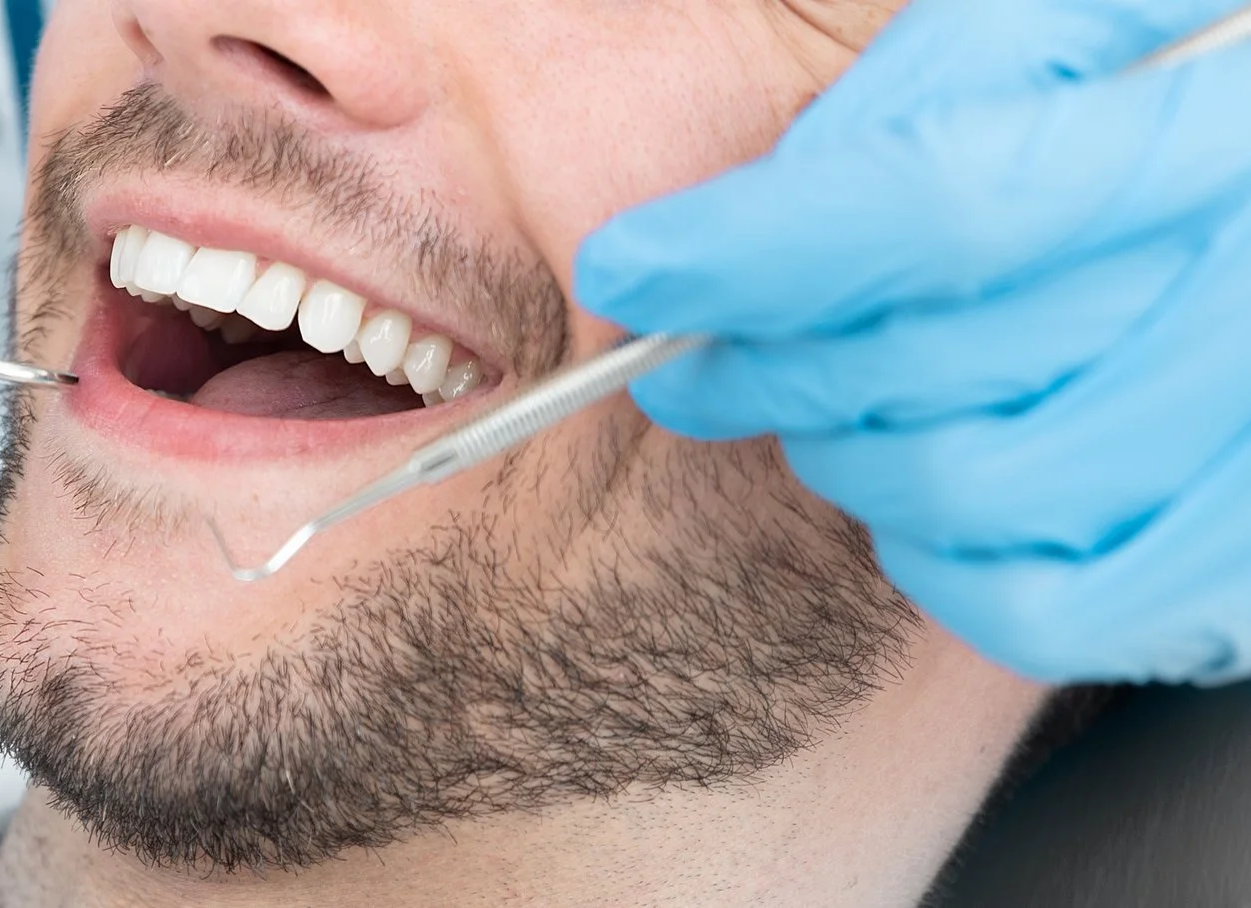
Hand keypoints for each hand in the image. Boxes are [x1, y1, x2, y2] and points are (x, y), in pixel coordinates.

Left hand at [574, 0, 1250, 682]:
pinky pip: (1040, 614)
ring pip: (964, 490)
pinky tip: (922, 496)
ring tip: (836, 407)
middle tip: (702, 359)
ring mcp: (1250, 441)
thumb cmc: (1181, 98)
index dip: (752, 247)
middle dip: (768, 363)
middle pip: (931, 363)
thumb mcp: (1071, 33)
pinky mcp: (1239, 570)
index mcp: (1209, 132)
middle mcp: (1245, 297)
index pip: (941, 201)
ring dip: (847, 454)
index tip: (631, 266)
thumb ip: (928, 96)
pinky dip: (937, 564)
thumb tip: (762, 214)